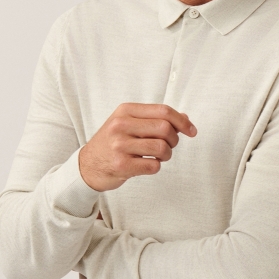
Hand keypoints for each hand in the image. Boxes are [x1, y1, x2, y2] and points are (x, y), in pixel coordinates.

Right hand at [78, 103, 196, 191]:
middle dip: (174, 140)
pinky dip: (155, 167)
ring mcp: (120, 145)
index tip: (191, 131)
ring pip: (162, 148)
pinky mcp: (121, 165)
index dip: (182, 121)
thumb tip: (185, 119)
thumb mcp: (128, 124)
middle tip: (168, 146)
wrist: (87, 165)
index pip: (163, 111)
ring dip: (166, 155)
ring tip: (157, 156)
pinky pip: (153, 165)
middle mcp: (121, 125)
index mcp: (125, 111)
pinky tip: (146, 164)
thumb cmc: (112, 143)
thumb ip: (154, 119)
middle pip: (165, 129)